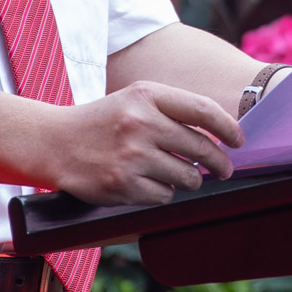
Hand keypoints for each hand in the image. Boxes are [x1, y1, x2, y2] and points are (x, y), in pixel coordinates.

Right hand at [50, 81, 242, 205]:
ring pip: (187, 176)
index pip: (203, 110)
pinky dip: (162, 192)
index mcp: (146, 95)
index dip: (228, 128)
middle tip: (224, 169)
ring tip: (175, 173)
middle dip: (219, 162)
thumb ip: (173, 111)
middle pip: (201, 148)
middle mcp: (140, 123)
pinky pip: (165, 195)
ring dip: (188, 179)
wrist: (53, 142)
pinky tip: (147, 182)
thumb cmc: (102, 122)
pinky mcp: (122, 184)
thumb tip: (219, 136)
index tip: (238, 140)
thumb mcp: (134, 101)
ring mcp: (131, 155)